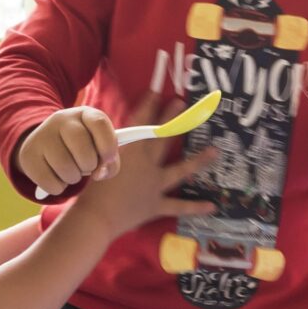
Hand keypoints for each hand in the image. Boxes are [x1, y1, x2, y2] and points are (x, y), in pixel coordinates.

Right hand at [18, 105, 119, 197]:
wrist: (44, 147)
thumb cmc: (80, 150)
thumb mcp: (98, 150)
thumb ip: (109, 162)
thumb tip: (99, 173)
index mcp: (84, 114)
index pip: (99, 123)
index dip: (108, 145)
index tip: (108, 159)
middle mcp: (61, 119)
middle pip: (82, 148)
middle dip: (89, 166)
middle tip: (86, 168)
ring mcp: (42, 135)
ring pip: (65, 167)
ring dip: (73, 179)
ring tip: (71, 173)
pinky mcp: (28, 155)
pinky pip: (50, 182)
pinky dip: (58, 188)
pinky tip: (56, 178)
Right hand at [72, 93, 215, 233]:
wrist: (96, 217)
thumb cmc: (92, 190)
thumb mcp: (96, 161)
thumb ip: (110, 150)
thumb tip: (117, 140)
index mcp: (130, 151)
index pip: (140, 122)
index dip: (149, 105)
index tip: (156, 91)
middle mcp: (147, 165)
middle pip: (162, 138)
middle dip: (173, 120)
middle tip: (183, 104)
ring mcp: (154, 185)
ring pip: (181, 170)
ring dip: (199, 160)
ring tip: (216, 151)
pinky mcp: (156, 205)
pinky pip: (178, 206)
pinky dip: (195, 207)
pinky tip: (212, 206)